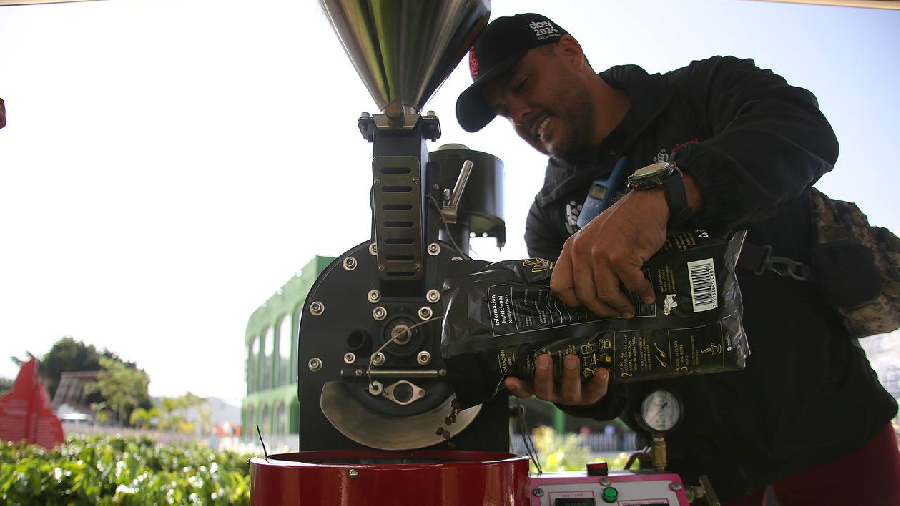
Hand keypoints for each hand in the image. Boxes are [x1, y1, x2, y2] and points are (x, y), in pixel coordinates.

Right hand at [505, 354, 608, 405]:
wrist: (587, 383)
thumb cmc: (561, 363)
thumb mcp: (551, 356)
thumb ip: (543, 344)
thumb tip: (538, 315)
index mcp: (539, 385)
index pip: (524, 388)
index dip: (516, 386)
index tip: (509, 379)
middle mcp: (553, 393)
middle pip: (544, 390)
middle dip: (544, 375)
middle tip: (544, 358)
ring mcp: (570, 397)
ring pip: (569, 392)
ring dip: (570, 375)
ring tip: (572, 358)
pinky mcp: (590, 397)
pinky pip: (594, 392)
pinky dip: (599, 383)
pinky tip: (603, 371)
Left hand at [550, 188, 668, 316]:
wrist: (646, 203)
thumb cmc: (623, 223)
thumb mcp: (593, 238)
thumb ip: (585, 260)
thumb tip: (590, 294)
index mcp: (571, 248)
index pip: (559, 285)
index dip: (572, 301)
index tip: (587, 306)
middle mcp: (581, 251)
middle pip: (585, 296)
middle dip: (602, 310)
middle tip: (615, 313)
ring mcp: (600, 254)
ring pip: (607, 295)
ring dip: (621, 306)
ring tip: (630, 309)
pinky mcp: (621, 257)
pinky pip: (631, 285)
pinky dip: (642, 292)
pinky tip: (648, 294)